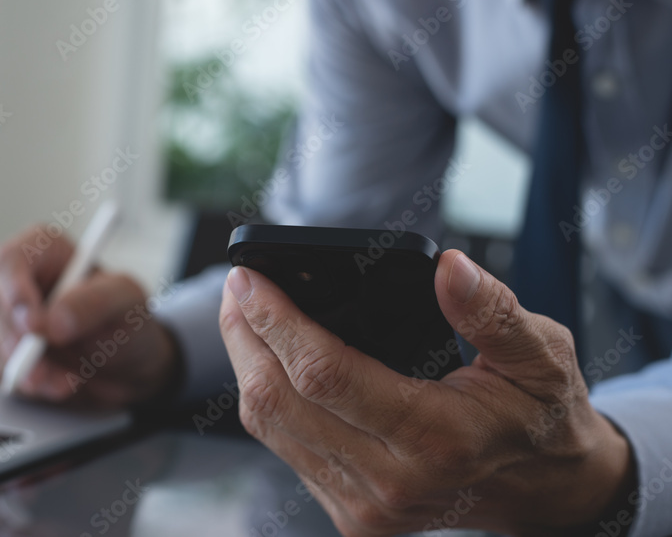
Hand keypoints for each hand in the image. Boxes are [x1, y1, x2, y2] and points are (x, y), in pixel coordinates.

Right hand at [0, 224, 181, 406]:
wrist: (126, 364)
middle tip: (45, 370)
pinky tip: (54, 383)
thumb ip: (93, 303)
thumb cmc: (125, 319)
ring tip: (66, 381)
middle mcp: (16, 279)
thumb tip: (51, 322)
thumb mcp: (125, 302)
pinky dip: (22, 385)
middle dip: (19, 344)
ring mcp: (2, 315)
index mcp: (44, 251)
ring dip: (25, 370)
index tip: (32, 324)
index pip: (9, 260)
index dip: (14, 290)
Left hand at [219, 249, 635, 535]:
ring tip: (244, 314)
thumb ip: (494, 313)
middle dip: (243, 337)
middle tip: (235, 287)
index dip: (276, 321)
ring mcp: (365, 506)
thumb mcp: (541, 356)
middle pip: (277, 401)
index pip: (324, 374)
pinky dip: (269, 399)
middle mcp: (392, 483)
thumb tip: (448, 268)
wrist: (544, 490)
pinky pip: (285, 449)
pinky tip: (272, 360)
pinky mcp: (351, 513)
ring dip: (246, 365)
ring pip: (270, 428)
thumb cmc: (540, 414)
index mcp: (438, 440)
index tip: (247, 279)